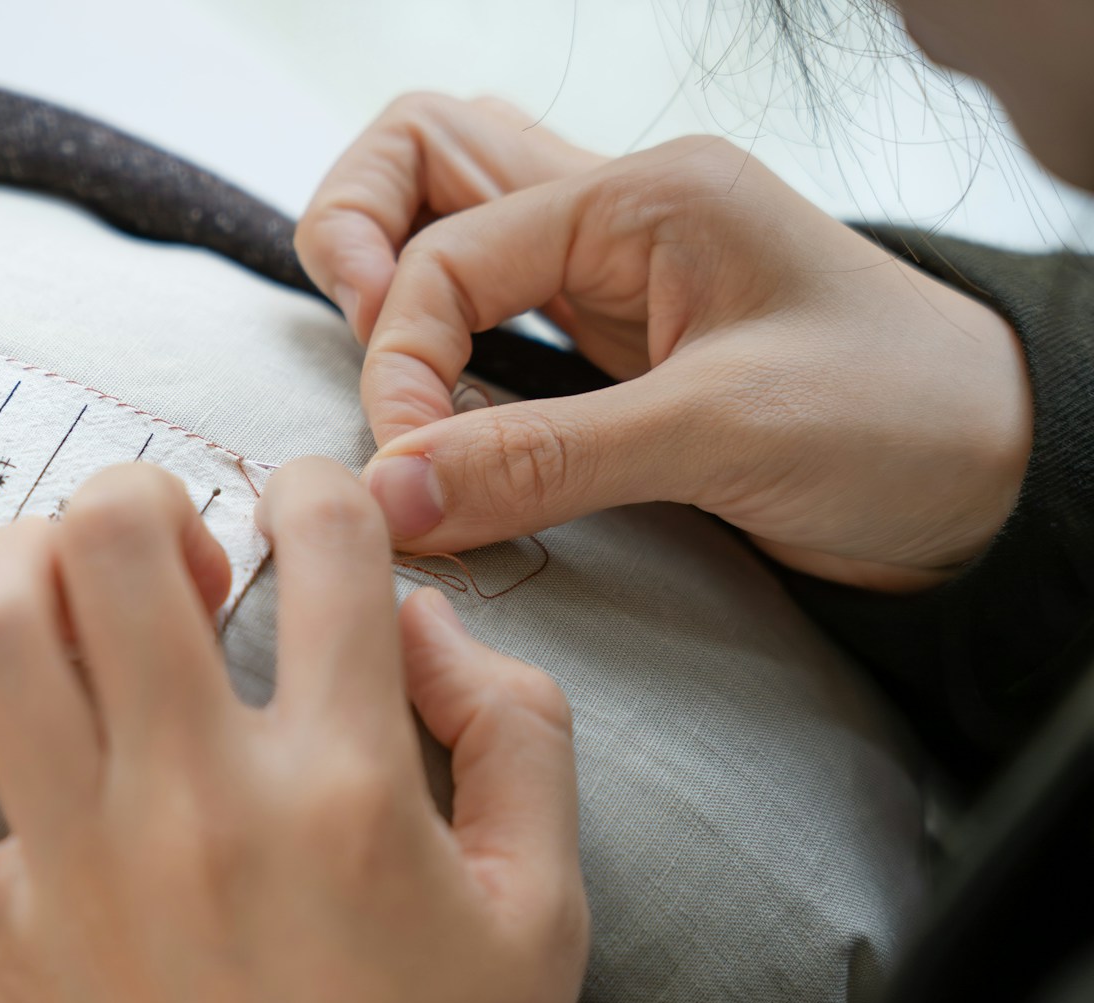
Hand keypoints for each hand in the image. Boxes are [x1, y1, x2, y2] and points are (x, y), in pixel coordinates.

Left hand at [0, 460, 587, 1002]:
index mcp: (350, 785)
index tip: (304, 512)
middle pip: (117, 541)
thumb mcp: (543, 902)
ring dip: (17, 566)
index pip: (323, 540)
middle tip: (168, 545)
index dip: (315, 486)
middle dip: (141, 494)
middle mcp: (200, 805)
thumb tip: (412, 615)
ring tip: (63, 594)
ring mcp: (77, 872)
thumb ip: (516, 728)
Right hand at [296, 94, 1033, 591]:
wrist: (1000, 478)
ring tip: (391, 389)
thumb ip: (544, 458)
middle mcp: (619, 211)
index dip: (402, 359)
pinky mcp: (615, 339)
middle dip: (354, 244)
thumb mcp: (721, 434)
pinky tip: (435, 410)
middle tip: (370, 371)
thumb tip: (391, 491)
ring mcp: (614, 270)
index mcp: (647, 196)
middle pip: (423, 158)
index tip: (412, 468)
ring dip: (389, 286)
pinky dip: (436, 344)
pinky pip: (488, 305)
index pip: (447, 250)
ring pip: (446, 218)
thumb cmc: (904, 424)